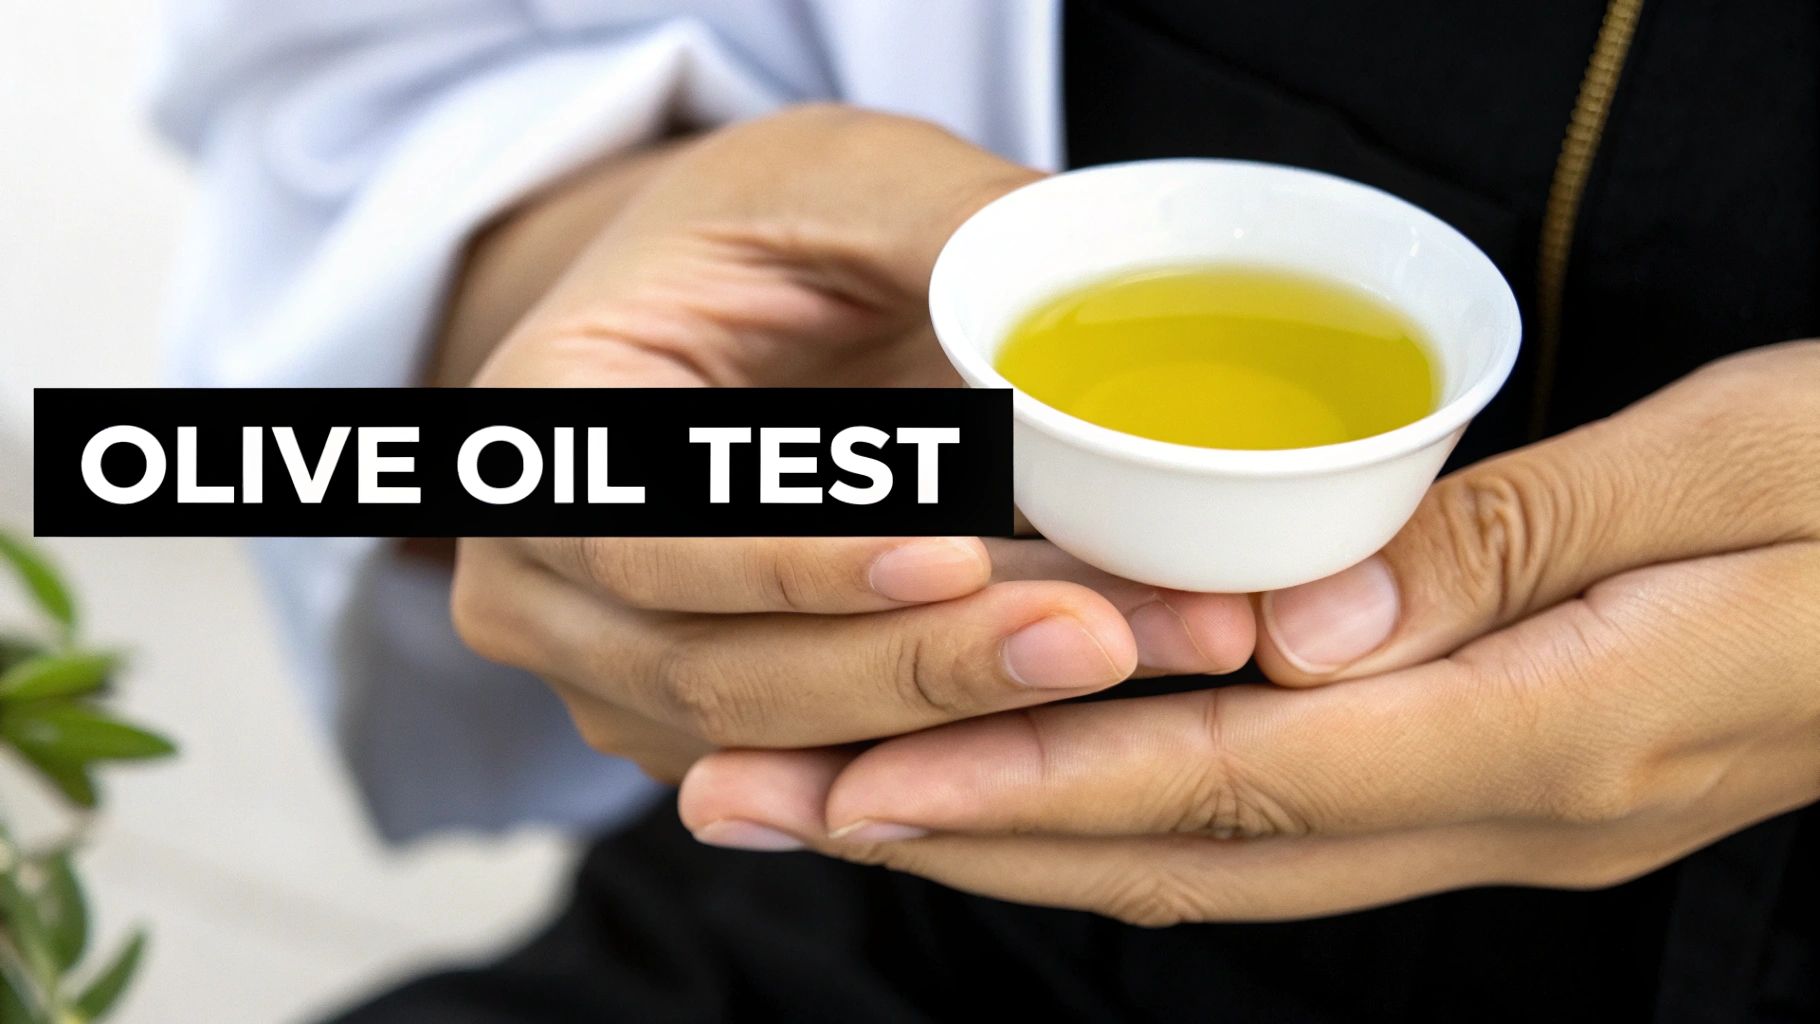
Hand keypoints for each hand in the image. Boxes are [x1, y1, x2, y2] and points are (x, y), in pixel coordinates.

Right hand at [448, 106, 1256, 782]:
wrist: (733, 309)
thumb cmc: (767, 231)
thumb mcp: (841, 179)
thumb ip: (941, 224)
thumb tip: (1082, 278)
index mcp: (540, 436)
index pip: (650, 537)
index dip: (800, 562)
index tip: (958, 553)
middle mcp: (541, 585)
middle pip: (720, 677)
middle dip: (923, 666)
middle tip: (1103, 632)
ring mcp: (617, 676)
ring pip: (785, 753)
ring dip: (965, 720)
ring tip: (1139, 650)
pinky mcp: (711, 730)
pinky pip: (830, 773)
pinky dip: (956, 750)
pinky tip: (1087, 700)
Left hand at [679, 342, 1819, 921]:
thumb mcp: (1738, 468)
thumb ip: (1510, 545)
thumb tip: (1300, 621)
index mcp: (1554, 730)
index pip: (1235, 783)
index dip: (1038, 785)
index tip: (865, 781)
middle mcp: (1506, 808)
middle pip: (1187, 853)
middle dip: (968, 836)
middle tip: (770, 803)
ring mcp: (1502, 811)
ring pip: (1216, 855)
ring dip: (1023, 835)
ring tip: (844, 802)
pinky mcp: (1499, 778)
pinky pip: (1276, 818)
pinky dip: (1136, 807)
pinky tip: (1046, 777)